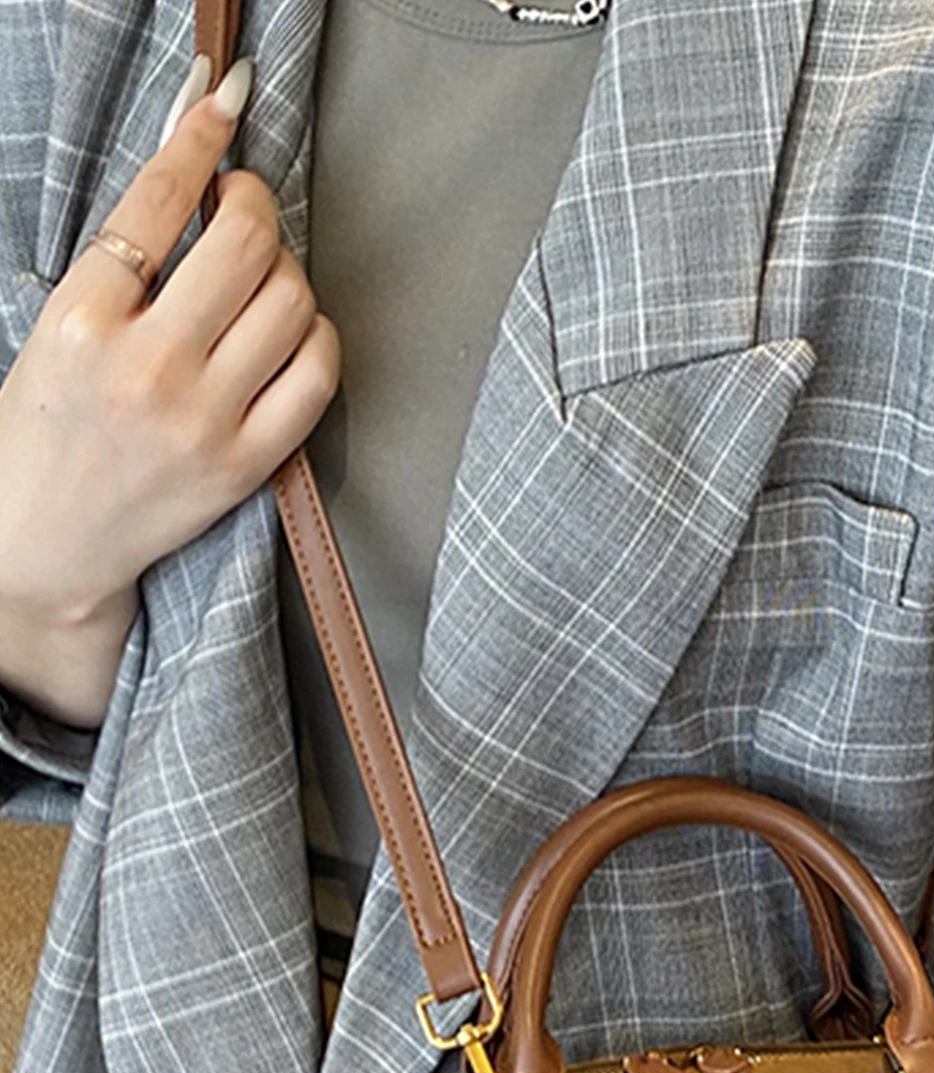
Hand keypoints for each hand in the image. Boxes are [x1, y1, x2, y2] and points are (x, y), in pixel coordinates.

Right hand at [0, 57, 340, 727]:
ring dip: (289, 271)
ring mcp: (204, 421)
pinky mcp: (246, 465)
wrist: (49, 543)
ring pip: (293, 304)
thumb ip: (124, 261)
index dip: (202, 137)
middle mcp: (148, 368)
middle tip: (242, 208)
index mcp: (82, 321)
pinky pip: (318, 376)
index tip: (224, 102)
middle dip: (256, 204)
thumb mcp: (58, 328)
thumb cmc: (50, 429)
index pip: (159, 201)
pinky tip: (292, 331)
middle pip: (247, 245)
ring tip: (261, 279)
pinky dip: (318, 337)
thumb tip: (193, 172)